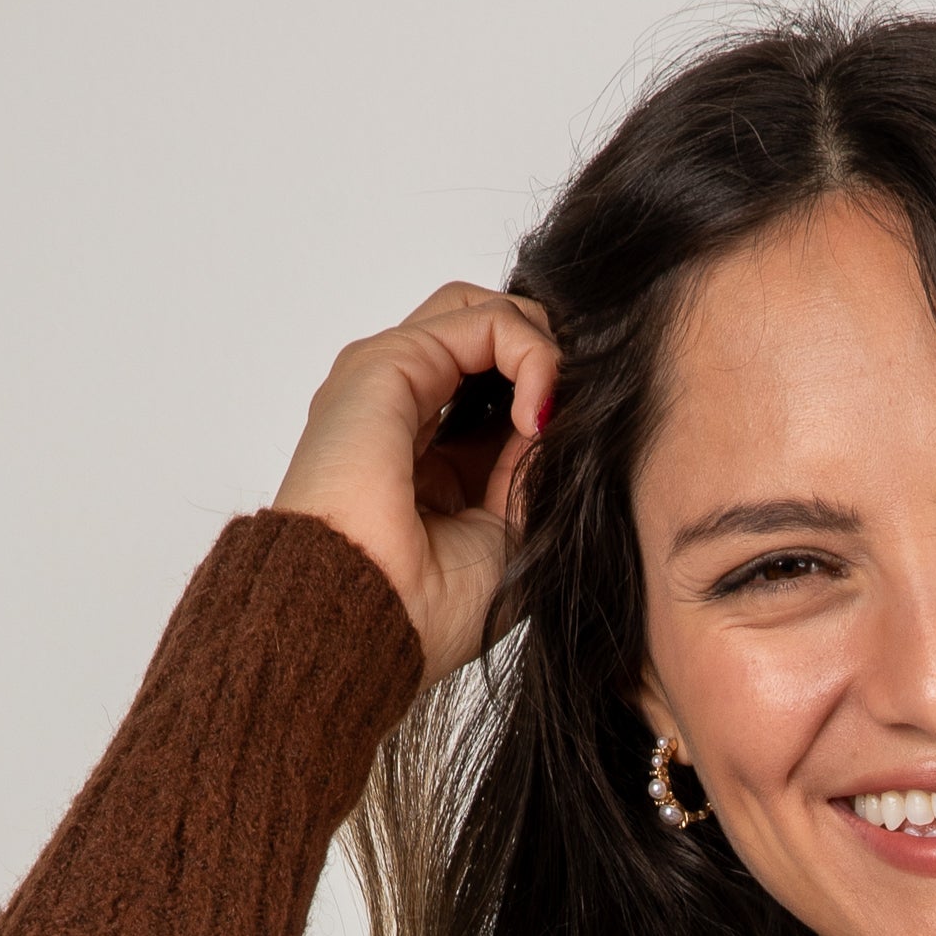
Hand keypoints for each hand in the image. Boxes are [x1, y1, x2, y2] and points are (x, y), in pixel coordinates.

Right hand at [268, 280, 559, 688]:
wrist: (363, 622)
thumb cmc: (421, 610)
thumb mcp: (509, 537)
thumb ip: (533, 469)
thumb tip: (564, 416)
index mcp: (424, 454)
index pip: (496, 385)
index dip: (546, 398)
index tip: (572, 451)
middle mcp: (402, 408)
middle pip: (487, 335)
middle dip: (543, 362)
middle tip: (567, 421)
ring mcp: (392, 380)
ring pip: (486, 314)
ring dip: (541, 352)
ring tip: (549, 418)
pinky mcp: (391, 362)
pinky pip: (485, 322)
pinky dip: (531, 354)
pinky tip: (536, 414)